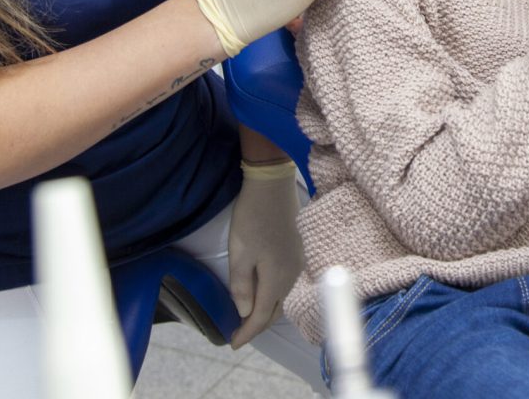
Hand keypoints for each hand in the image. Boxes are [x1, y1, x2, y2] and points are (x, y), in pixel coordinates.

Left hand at [227, 161, 302, 347]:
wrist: (272, 185)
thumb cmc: (252, 219)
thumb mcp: (240, 254)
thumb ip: (242, 287)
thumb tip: (245, 313)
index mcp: (277, 279)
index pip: (261, 317)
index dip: (247, 333)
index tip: (232, 343)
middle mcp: (292, 275)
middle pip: (275, 310)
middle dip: (257, 325)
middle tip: (239, 333)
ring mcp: (297, 262)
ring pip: (282, 296)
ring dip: (266, 309)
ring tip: (248, 315)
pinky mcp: (297, 250)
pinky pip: (286, 282)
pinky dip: (273, 294)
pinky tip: (263, 291)